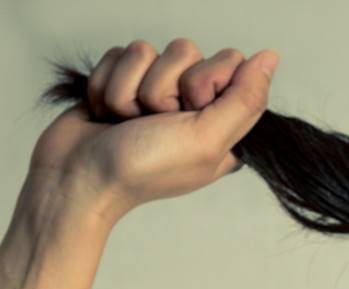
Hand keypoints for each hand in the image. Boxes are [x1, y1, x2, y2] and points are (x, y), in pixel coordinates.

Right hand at [28, 38, 278, 220]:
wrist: (78, 179)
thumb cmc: (142, 169)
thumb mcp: (206, 140)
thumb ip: (244, 99)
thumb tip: (270, 57)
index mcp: (221, 121)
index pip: (231, 61)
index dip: (205, 80)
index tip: (190, 110)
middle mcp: (191, 105)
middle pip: (186, 50)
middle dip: (161, 86)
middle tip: (153, 122)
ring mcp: (153, 93)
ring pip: (146, 50)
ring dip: (129, 88)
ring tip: (125, 123)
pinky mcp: (121, 83)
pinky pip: (117, 53)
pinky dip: (107, 84)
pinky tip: (105, 115)